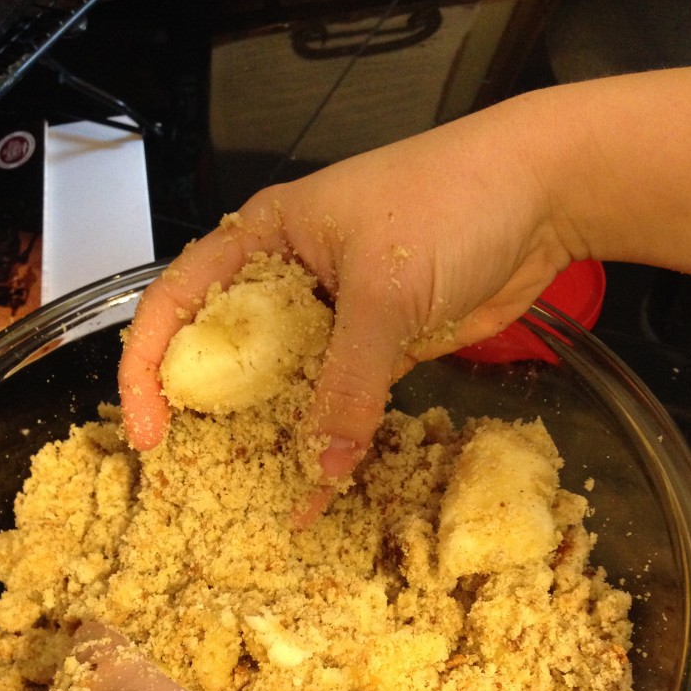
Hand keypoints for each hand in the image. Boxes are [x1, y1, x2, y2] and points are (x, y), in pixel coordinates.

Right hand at [119, 100, 573, 477]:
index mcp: (265, 240)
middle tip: (201, 478)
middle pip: (229, 354)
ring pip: (289, 385)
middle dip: (212, 414)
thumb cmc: (452, 201)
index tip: (152, 430)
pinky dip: (335, 437)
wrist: (541, 195)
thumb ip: (350, 380)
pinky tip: (328, 478)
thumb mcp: (385, 291)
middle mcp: (289, 281)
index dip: (149, 365)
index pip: (179, 301)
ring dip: (277, 435)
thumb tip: (322, 465)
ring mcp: (336, 317)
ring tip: (261, 495)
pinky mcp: (381, 348)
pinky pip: (344, 399)